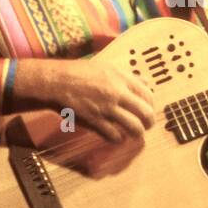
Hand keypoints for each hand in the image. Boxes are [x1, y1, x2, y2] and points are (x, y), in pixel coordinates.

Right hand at [16, 58, 154, 143]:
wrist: (56, 82)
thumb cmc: (79, 73)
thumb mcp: (106, 68)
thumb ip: (127, 76)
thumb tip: (146, 82)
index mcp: (121, 78)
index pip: (148, 95)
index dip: (151, 105)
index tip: (147, 110)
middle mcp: (117, 93)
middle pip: (145, 113)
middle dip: (149, 122)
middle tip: (146, 126)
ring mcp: (107, 108)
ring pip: (134, 127)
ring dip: (137, 133)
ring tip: (134, 135)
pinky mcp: (95, 121)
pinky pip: (115, 136)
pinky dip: (119, 139)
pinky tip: (116, 136)